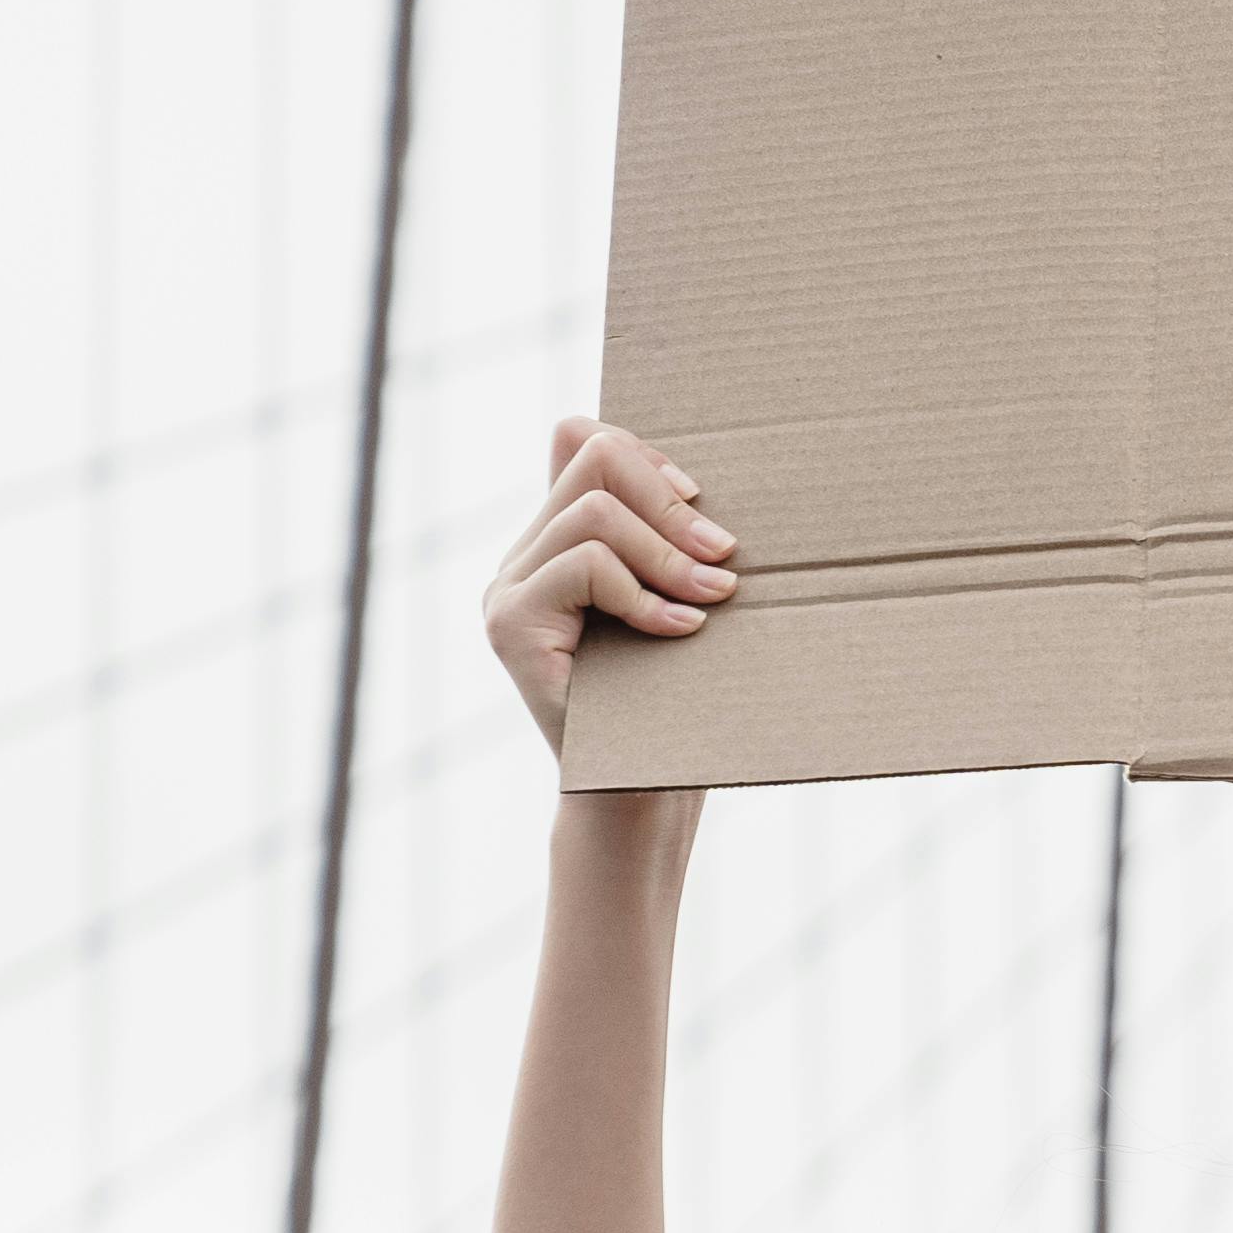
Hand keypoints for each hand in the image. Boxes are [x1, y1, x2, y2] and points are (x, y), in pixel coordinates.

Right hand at [487, 417, 735, 746]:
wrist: (641, 794)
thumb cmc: (676, 699)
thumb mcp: (680, 601)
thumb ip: (672, 544)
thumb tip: (699, 476)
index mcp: (557, 542)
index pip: (582, 438)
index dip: (647, 453)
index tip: (701, 502)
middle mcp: (522, 558)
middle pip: (594, 457)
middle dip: (671, 502)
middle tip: (725, 555)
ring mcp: (507, 589)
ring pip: (596, 512)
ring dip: (669, 553)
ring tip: (713, 596)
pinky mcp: (509, 624)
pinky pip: (584, 565)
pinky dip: (644, 594)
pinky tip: (679, 630)